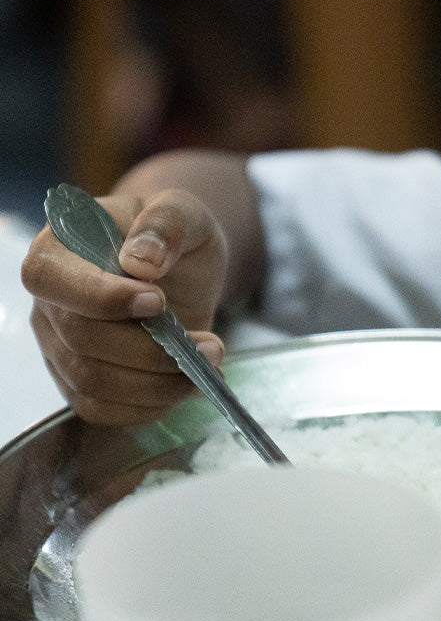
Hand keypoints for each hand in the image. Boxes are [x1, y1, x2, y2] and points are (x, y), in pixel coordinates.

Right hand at [22, 189, 227, 424]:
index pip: (51, 279)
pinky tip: (187, 384)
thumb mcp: (182, 211)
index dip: (100, 298)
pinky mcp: (80, 381)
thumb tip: (140, 261)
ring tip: (210, 363)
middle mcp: (49, 303)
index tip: (157, 302)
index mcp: (57, 249)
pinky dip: (150, 404)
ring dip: (159, 383)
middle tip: (211, 345)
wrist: (181, 267)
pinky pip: (103, 409)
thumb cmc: (172, 235)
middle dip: (150, 350)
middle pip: (80, 340)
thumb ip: (165, 223)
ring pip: (92, 382)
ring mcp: (59, 346)